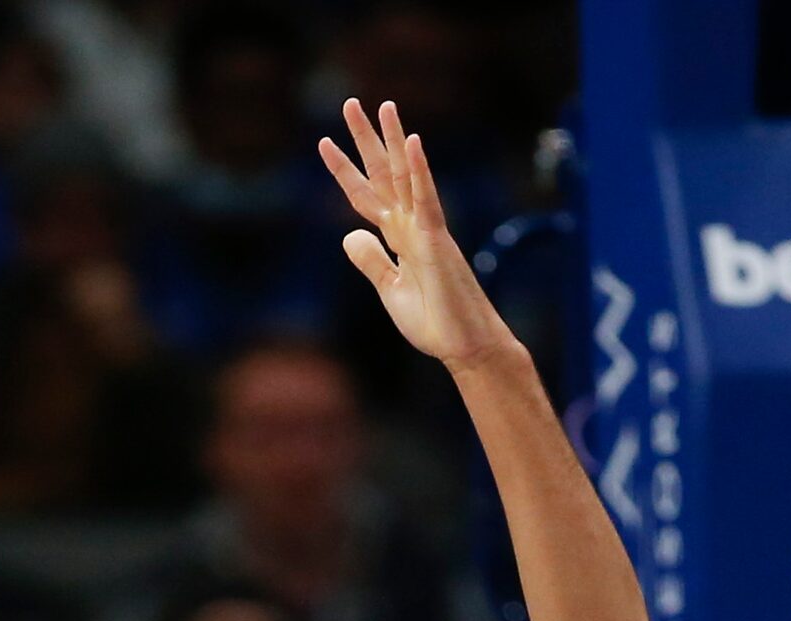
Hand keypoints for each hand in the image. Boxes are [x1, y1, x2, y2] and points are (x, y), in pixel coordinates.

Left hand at [319, 99, 518, 374]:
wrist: (465, 346)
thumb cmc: (435, 322)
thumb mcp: (390, 291)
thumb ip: (372, 261)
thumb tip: (350, 234)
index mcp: (398, 239)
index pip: (365, 196)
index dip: (344, 170)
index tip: (325, 143)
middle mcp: (411, 226)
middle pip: (383, 175)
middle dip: (366, 141)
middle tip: (350, 103)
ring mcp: (425, 231)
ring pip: (406, 178)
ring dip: (393, 141)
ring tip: (383, 106)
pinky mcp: (437, 242)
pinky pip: (427, 200)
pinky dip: (419, 172)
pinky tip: (412, 144)